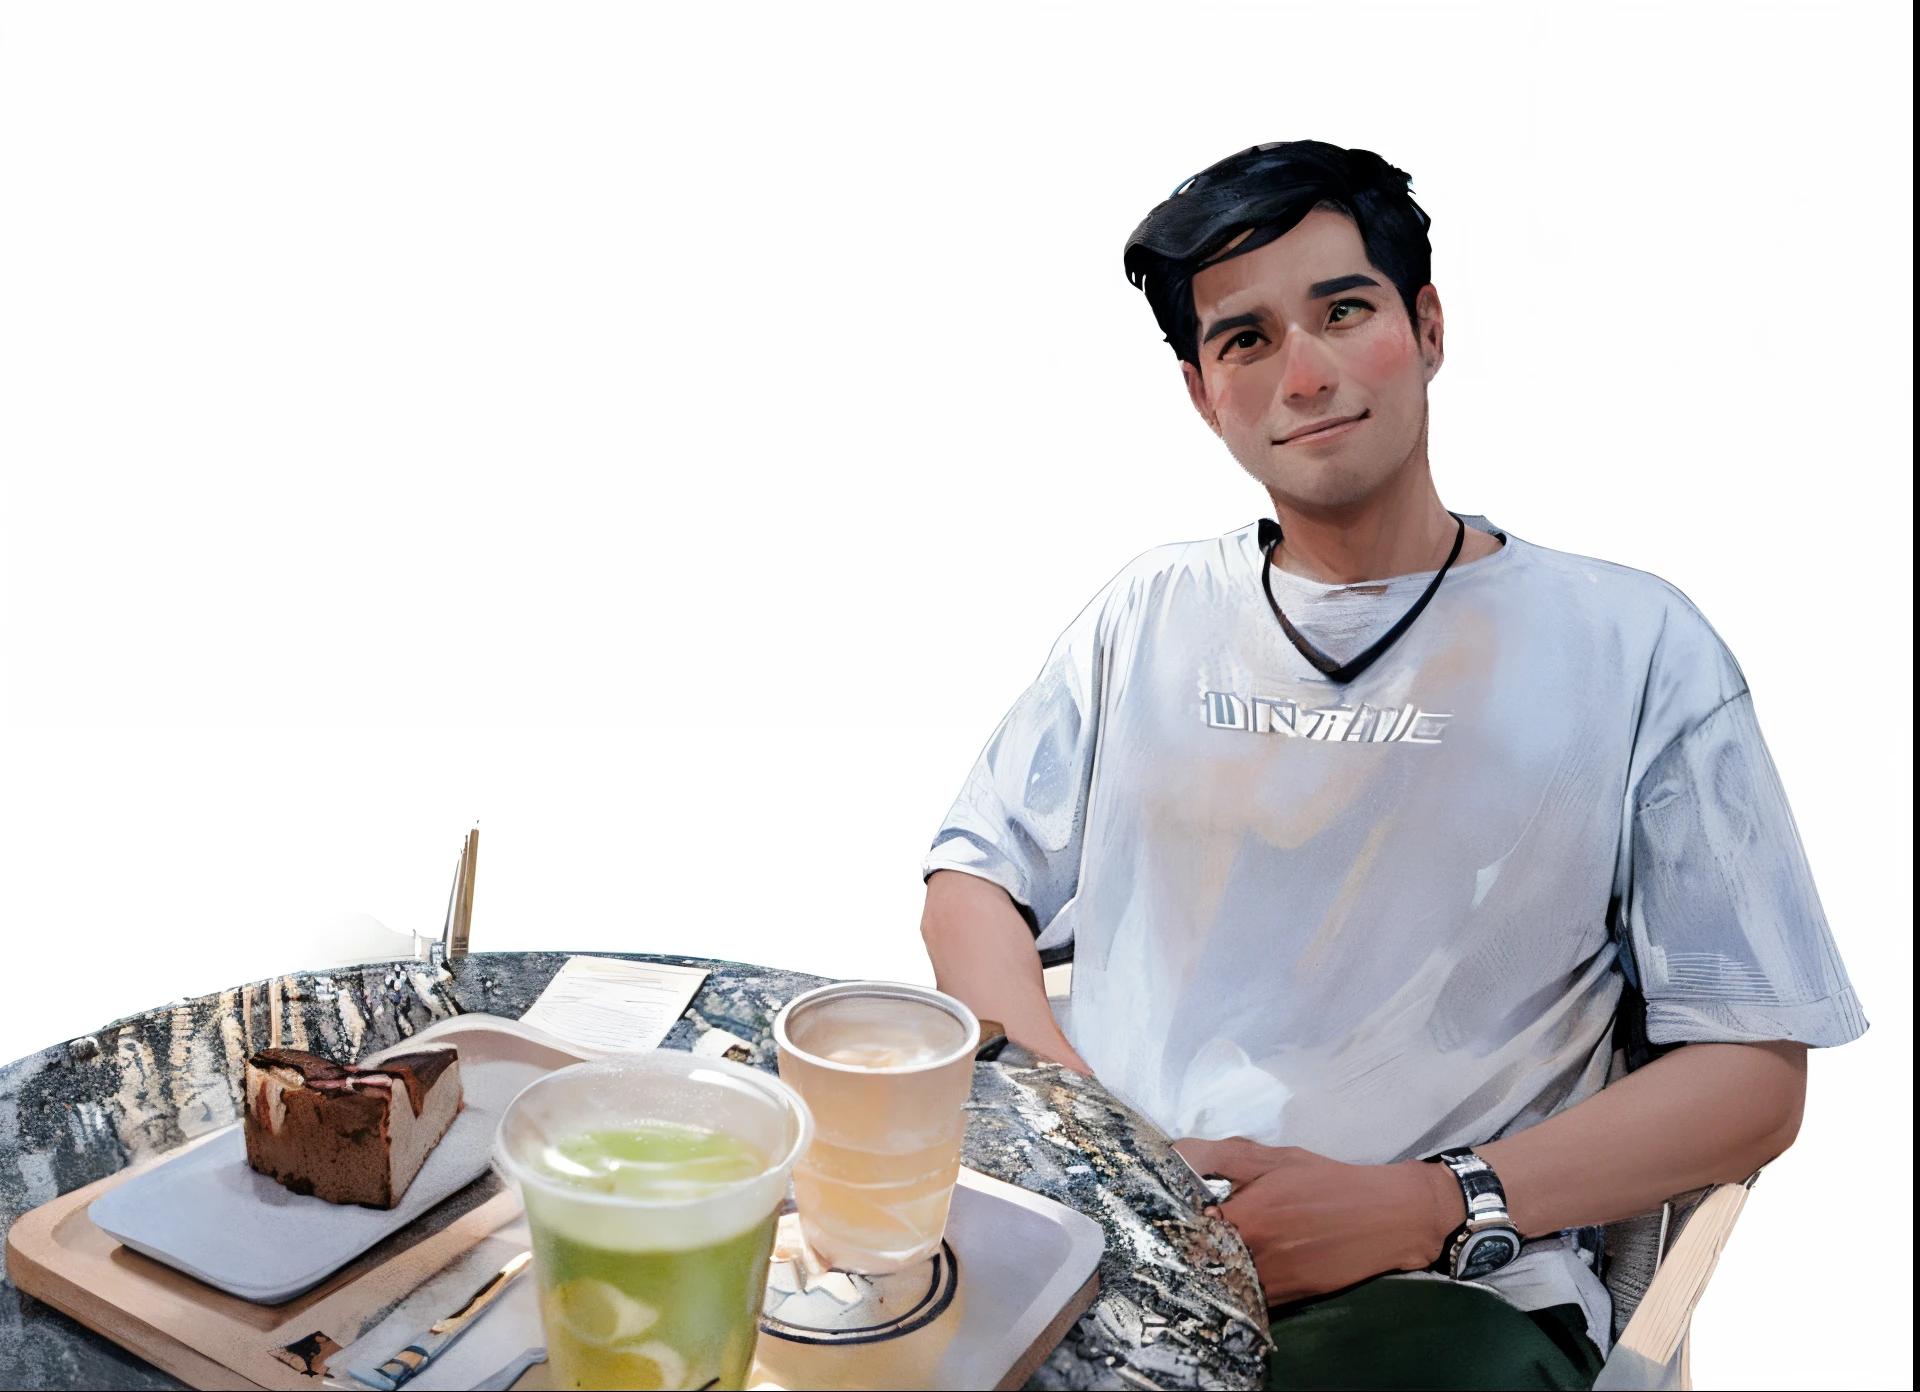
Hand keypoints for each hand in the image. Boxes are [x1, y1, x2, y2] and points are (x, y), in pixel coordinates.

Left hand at [1174, 1138, 1460, 1305]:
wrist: (1386, 1217)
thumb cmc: (1327, 1182)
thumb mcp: (1274, 1158)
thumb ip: (1220, 1156)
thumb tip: (1174, 1153)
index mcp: (1247, 1218)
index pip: (1187, 1231)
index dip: (1170, 1226)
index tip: (1160, 1218)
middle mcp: (1256, 1257)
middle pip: (1200, 1262)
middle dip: (1187, 1250)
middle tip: (1180, 1237)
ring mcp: (1273, 1282)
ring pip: (1223, 1285)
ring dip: (1210, 1271)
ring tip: (1208, 1253)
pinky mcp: (1290, 1297)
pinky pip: (1249, 1299)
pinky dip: (1238, 1287)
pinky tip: (1239, 1269)